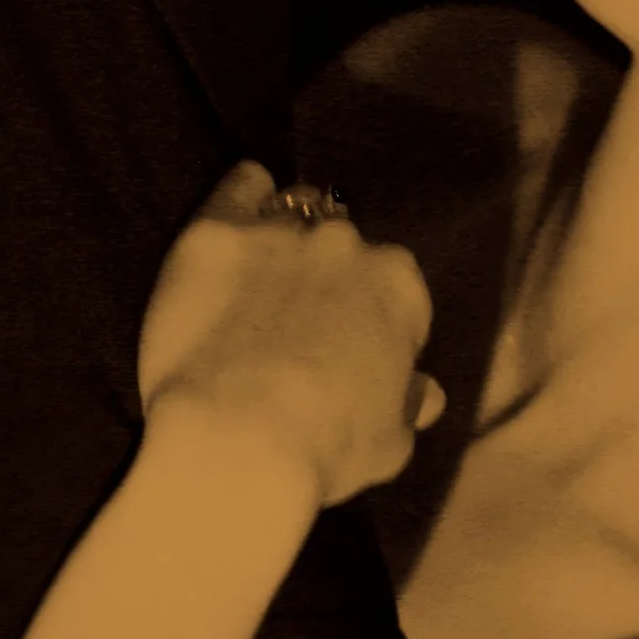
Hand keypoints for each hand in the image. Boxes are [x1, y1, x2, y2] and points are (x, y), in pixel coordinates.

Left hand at [137, 163, 442, 508]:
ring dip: (284, 236)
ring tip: (260, 272)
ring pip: (292, 211)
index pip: (394, 286)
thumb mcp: (392, 441)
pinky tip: (237, 206)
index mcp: (398, 287)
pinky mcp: (215, 233)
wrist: (237, 442)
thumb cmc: (324, 451)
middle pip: (342, 245)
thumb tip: (423, 391)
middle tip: (294, 319)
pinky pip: (237, 188)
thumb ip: (408, 404)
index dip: (371, 317)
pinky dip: (242, 192)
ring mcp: (280, 232)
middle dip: (326, 275)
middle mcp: (347, 245)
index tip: (347, 347)